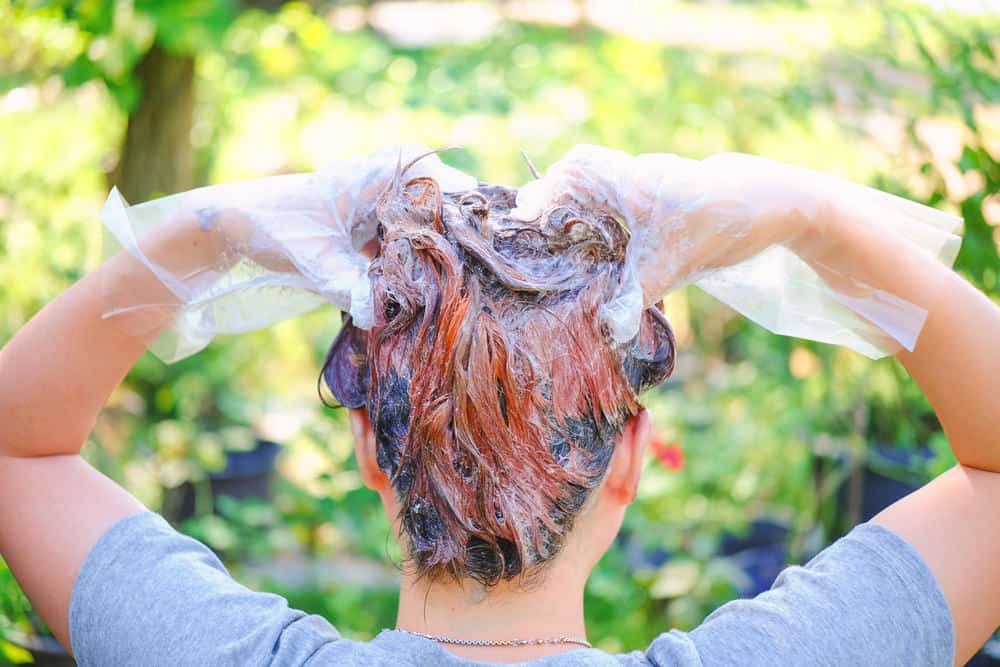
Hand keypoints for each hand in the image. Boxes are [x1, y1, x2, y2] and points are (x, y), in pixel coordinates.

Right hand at [512, 145, 829, 304]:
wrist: (774, 203)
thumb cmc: (718, 223)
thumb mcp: (671, 265)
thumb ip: (631, 298)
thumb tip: (604, 333)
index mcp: (626, 180)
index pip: (571, 172)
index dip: (542, 192)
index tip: (522, 217)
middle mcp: (635, 175)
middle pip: (581, 173)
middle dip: (556, 197)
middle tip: (537, 227)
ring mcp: (654, 181)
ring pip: (605, 184)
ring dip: (583, 205)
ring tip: (564, 239)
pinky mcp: (670, 195)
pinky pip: (627, 196)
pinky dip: (610, 214)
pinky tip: (609, 246)